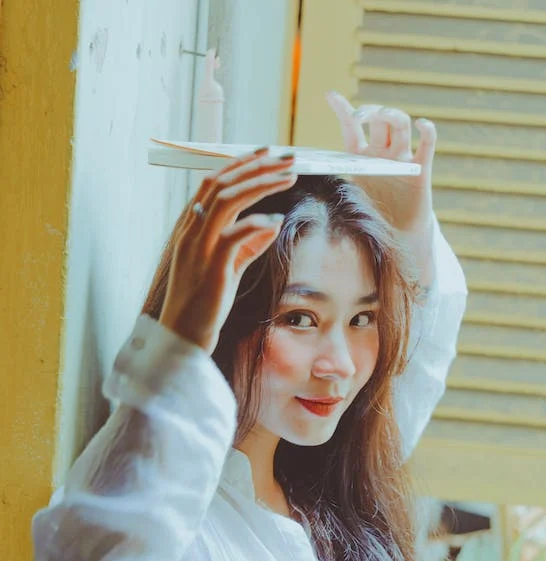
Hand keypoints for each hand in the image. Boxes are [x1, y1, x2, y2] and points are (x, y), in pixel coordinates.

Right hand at [159, 149, 296, 353]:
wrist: (184, 335)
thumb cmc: (204, 302)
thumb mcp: (229, 267)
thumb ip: (247, 244)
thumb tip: (271, 224)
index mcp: (192, 228)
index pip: (214, 183)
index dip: (240, 164)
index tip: (266, 152)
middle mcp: (192, 232)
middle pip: (222, 183)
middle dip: (256, 166)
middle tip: (286, 157)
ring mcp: (199, 248)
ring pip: (226, 201)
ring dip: (260, 184)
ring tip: (288, 177)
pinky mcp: (211, 268)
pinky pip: (234, 235)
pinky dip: (257, 224)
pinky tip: (276, 222)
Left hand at [326, 92, 436, 283]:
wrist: (396, 236)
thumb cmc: (371, 217)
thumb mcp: (347, 199)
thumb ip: (331, 187)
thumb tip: (301, 179)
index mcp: (361, 157)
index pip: (351, 127)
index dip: (342, 109)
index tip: (330, 95)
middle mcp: (382, 152)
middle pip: (379, 119)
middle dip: (369, 112)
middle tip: (359, 118)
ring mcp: (401, 158)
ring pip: (399, 124)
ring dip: (392, 115)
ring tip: (385, 116)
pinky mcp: (421, 169)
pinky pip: (428, 144)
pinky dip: (427, 131)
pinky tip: (421, 125)